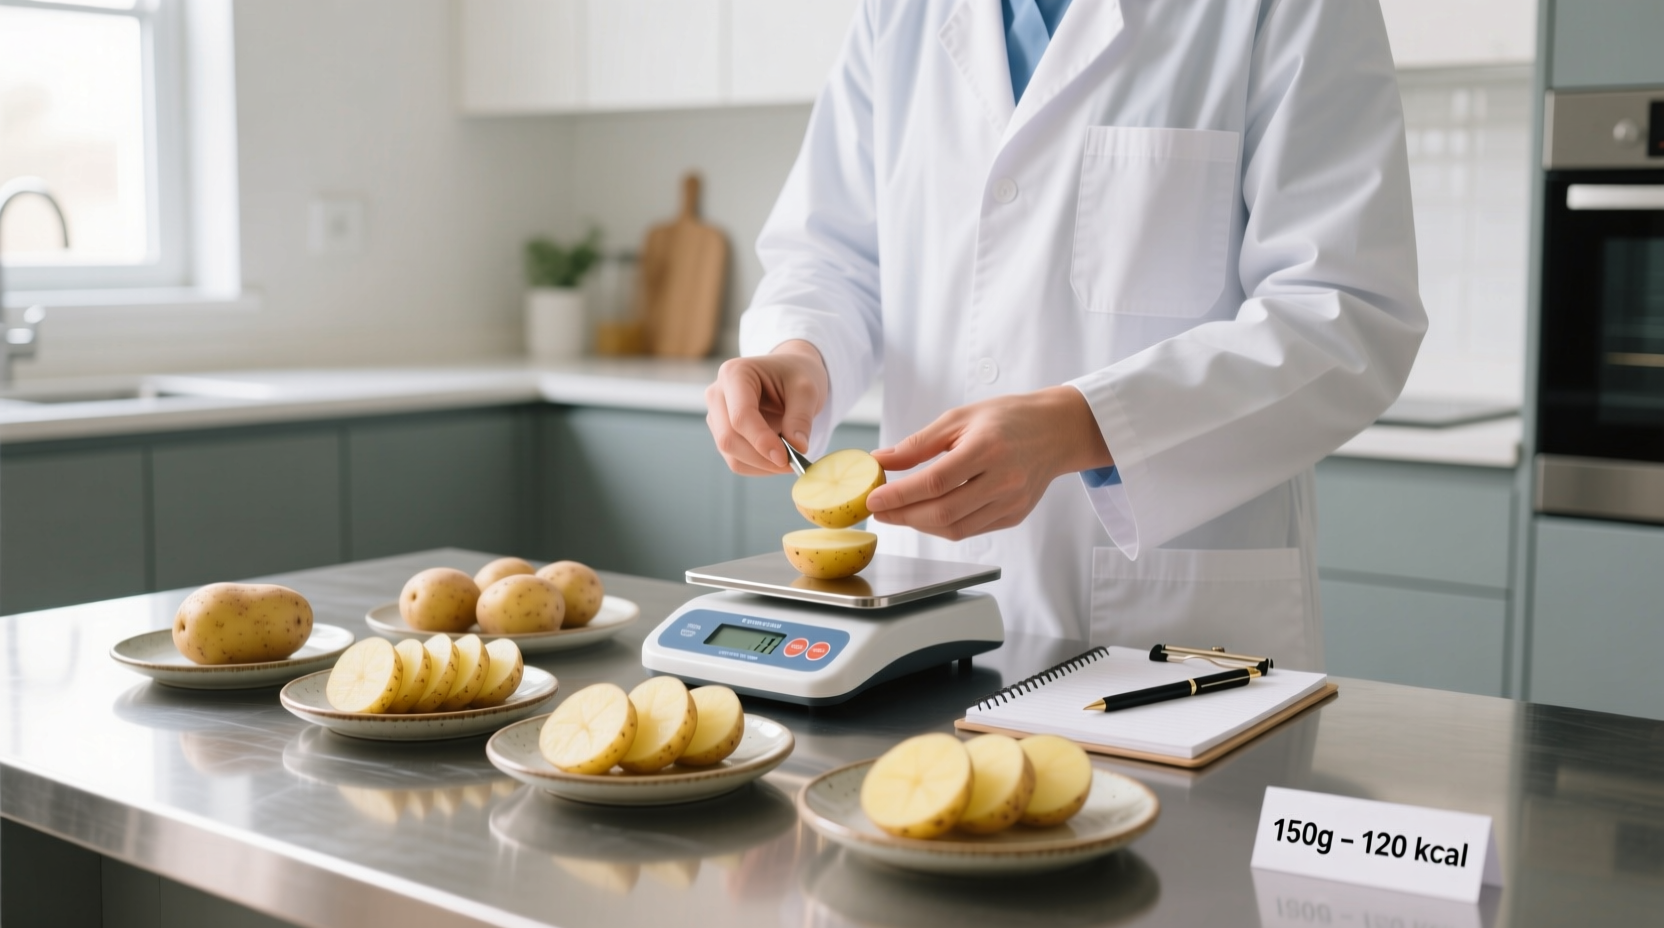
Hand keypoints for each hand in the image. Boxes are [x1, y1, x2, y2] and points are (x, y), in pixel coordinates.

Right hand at [705, 341, 828, 475]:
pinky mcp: (722, 433)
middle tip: (792, 464)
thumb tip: (797, 448)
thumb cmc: (796, 375)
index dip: (761, 440)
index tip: (785, 457)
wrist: (790, 374)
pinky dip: (759, 466)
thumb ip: (800, 418)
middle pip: (729, 438)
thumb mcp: (806, 390)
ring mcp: (716, 415)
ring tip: (790, 459)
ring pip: (731, 454)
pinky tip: (778, 459)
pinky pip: (736, 460)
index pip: (740, 415)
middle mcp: (717, 393)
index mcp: (735, 374)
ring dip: (761, 465)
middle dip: (761, 457)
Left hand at [865, 387, 1112, 539]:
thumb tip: (880, 461)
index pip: (935, 481)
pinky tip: (927, 514)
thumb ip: (919, 443)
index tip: (873, 498)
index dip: (899, 495)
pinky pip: (971, 530)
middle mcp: (1003, 479)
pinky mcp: (1015, 515)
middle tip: (879, 509)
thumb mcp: (959, 418)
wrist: (1056, 430)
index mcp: (987, 448)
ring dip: (920, 525)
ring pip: (955, 528)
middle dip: (903, 515)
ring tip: (899, 512)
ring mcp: (1012, 502)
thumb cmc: (1006, 418)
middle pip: (943, 511)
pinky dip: (943, 526)